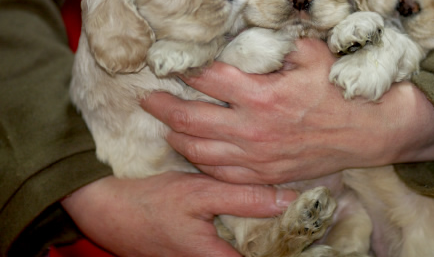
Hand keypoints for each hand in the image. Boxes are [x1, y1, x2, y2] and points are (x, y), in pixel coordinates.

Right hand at [61, 172, 296, 256]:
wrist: (105, 208)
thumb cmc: (151, 203)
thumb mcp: (201, 194)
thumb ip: (246, 198)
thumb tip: (290, 200)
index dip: (294, 244)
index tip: (315, 224)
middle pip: (258, 255)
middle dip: (281, 236)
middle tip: (304, 211)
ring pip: (245, 249)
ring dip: (263, 231)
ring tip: (283, 207)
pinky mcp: (196, 250)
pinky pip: (229, 243)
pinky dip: (243, 227)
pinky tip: (252, 208)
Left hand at [141, 39, 433, 184]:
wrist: (367, 131)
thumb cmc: (339, 90)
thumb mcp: (311, 53)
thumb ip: (277, 40)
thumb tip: (250, 28)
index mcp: (260, 94)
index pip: (206, 78)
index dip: (184, 69)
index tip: (171, 63)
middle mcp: (251, 128)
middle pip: (190, 118)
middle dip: (162, 107)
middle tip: (148, 99)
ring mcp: (256, 156)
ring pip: (199, 150)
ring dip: (176, 136)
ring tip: (165, 126)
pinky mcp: (265, 173)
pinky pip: (221, 173)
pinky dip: (201, 162)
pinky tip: (193, 153)